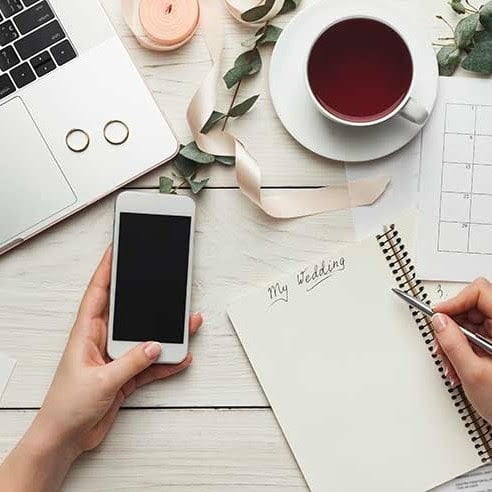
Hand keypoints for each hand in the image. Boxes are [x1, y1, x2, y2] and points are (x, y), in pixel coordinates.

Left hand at [0, 246, 201, 491]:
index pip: (97, 292)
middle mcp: (102, 340)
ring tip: (186, 324)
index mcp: (86, 333)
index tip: (118, 250)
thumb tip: (155, 345)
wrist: (65, 439)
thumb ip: (130, 362)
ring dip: (165, 333)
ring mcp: (115, 357)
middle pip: (128, 312)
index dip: (106, 269)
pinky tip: (180, 357)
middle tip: (166, 283)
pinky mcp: (124, 375)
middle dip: (148, 298)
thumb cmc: (66, 407)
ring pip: (144, 337)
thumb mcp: (100, 381)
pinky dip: (165, 361)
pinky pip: (150, 363)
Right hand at [433, 277, 491, 423]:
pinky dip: (461, 350)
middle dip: (451, 326)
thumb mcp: (474, 374)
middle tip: (441, 343)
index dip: (456, 301)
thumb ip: (453, 344)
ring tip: (451, 363)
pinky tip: (458, 366)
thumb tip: (439, 321)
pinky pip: (473, 337)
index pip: (480, 293)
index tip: (439, 315)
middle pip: (473, 307)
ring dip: (454, 341)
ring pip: (470, 323)